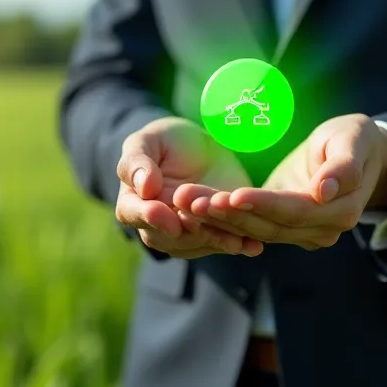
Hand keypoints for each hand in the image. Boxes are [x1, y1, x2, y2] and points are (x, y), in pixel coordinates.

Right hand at [115, 116, 264, 257]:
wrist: (199, 148)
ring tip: (236, 242)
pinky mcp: (213, 234)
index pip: (133, 213)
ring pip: (197, 244)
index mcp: (133, 203)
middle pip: (167, 237)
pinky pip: (222, 243)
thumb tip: (144, 187)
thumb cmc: (166, 142)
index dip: (147, 215)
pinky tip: (253, 246)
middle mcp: (156, 226)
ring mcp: (185, 235)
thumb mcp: (149, 140)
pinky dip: (237, 245)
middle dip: (189, 232)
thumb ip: (138, 161)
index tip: (161, 213)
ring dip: (216, 242)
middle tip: (205, 225)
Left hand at [173, 114, 386, 249]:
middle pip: (268, 224)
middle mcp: (321, 230)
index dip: (262, 205)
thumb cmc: (355, 139)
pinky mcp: (283, 227)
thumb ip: (344, 166)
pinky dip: (222, 218)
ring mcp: (302, 233)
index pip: (294, 210)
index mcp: (340, 211)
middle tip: (192, 200)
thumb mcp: (355, 140)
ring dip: (218, 218)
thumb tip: (325, 191)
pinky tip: (194, 208)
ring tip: (186, 202)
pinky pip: (249, 225)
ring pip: (254, 228)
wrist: (355, 152)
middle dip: (228, 213)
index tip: (232, 195)